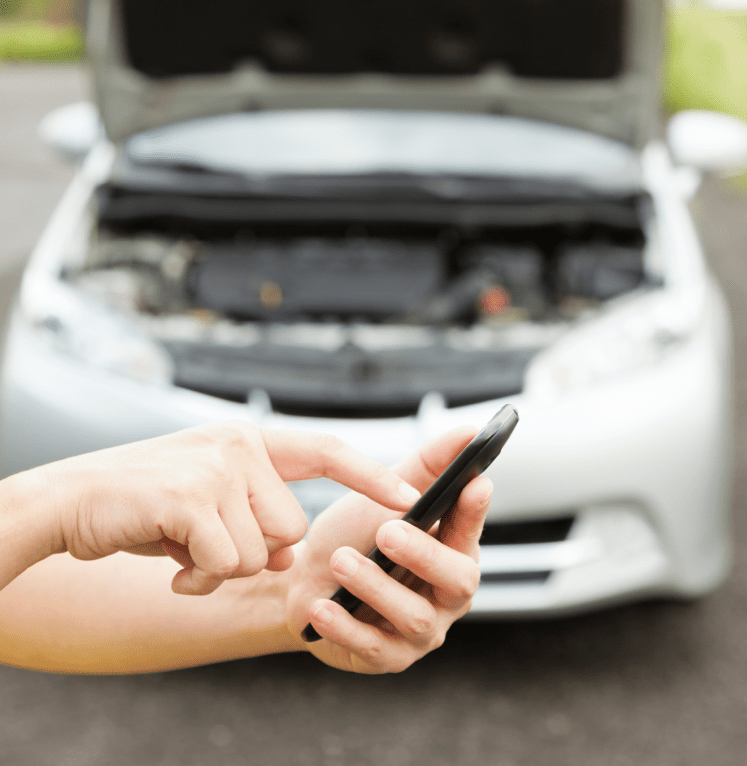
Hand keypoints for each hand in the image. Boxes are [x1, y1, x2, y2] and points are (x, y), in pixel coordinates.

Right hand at [39, 421, 420, 595]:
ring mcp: (215, 466)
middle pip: (291, 526)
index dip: (369, 474)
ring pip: (260, 549)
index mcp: (246, 440)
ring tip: (180, 546)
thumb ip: (253, 518)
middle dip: (253, 553)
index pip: (324, 449)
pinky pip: (225, 561)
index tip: (407, 496)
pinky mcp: (190, 496)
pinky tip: (167, 557)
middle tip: (203, 547)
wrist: (71, 502)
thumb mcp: (207, 506)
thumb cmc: (142, 506)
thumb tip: (290, 554)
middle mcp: (237, 445)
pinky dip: (197, 574)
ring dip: (221, 565)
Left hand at [284, 427, 490, 672]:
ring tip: (340, 560)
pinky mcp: (386, 657)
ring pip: (411, 615)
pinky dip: (345, 625)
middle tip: (386, 530)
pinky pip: (372, 647)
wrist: (305, 579)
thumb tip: (470, 431)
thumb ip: (429, 464)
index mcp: (453, 550)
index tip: (476, 482)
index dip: (475, 510)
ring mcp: (419, 631)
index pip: (472, 529)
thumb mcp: (386, 492)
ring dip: (374, 586)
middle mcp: (446, 595)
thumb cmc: (355, 533)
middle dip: (422, 553)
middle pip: (456, 580)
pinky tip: (322, 605)